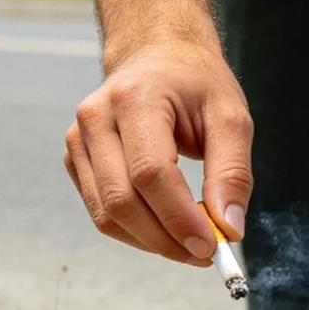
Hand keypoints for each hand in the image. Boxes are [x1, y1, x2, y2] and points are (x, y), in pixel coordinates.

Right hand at [63, 37, 253, 264]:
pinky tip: (166, 227)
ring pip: (107, 215)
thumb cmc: (196, 85)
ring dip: (151, 242)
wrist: (157, 56)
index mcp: (135, 98)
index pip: (150, 173)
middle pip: (122, 201)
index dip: (179, 218)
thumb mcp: (231, 118)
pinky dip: (135, 232)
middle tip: (206, 253)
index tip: (213, 246)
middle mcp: (96, 118)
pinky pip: (101, 212)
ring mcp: (78, 140)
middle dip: (166, 239)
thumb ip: (233, 173)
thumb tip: (230, 230)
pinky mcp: (75, 160)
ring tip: (190, 242)